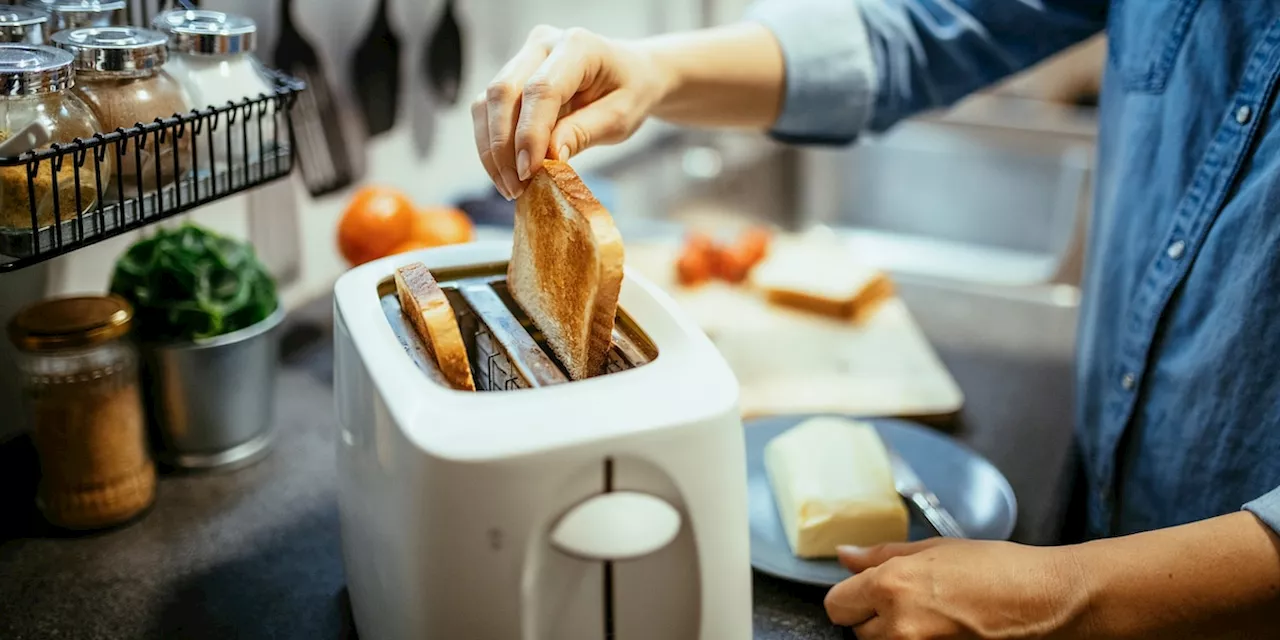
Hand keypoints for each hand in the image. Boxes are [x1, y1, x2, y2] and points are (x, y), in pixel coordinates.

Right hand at [472, 25, 673, 199]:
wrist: (630, 74)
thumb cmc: (630, 92)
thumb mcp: (620, 117)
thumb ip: (584, 132)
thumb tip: (548, 159)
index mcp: (577, 46)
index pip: (541, 90)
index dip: (530, 133)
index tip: (528, 172)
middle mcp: (543, 44)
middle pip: (503, 92)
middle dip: (502, 146)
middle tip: (516, 188)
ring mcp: (523, 57)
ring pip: (487, 103)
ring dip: (492, 150)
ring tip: (511, 187)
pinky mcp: (512, 76)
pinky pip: (489, 110)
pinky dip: (492, 145)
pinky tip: (507, 173)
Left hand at [825, 539, 1087, 638]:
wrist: (1046, 601)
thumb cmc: (998, 570)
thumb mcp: (935, 549)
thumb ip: (882, 556)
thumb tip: (846, 556)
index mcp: (892, 587)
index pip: (836, 604)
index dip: (852, 596)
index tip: (866, 592)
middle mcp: (899, 626)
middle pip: (857, 630)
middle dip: (876, 616)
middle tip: (913, 601)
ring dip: (895, 635)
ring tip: (932, 617)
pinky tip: (944, 631)